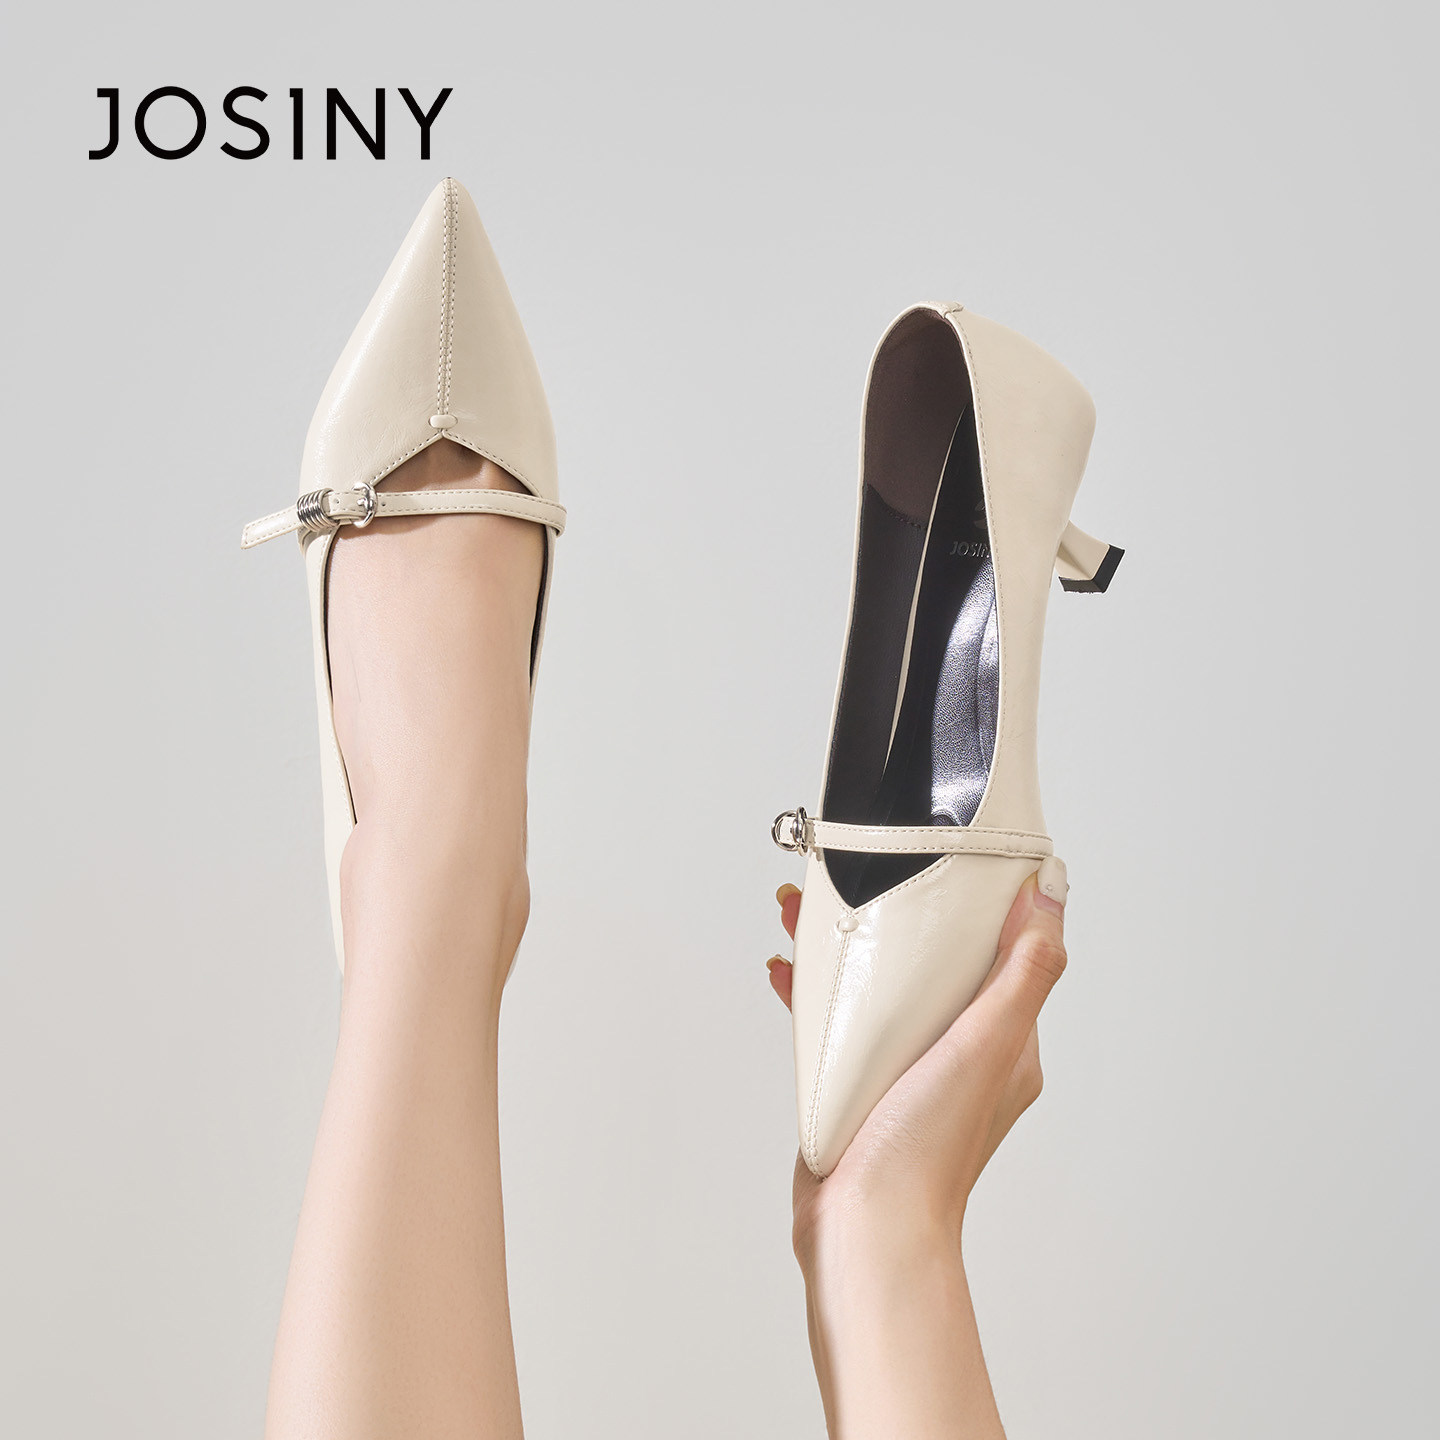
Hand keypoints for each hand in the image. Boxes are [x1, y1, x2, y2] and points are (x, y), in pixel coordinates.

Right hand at [767, 864, 1069, 1437]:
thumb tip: (1053, 891)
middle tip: (855, 872)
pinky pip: (843, 1021)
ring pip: (881, 984)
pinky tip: (787, 973)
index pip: (1000, 948)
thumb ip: (1024, 968)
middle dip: (893, 911)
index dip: (973, 897)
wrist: (866, 1227)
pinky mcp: (864, 1085)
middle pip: (931, 959)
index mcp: (1005, 1041)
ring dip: (847, 944)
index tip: (945, 853)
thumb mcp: (989, 1042)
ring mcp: (910, 1070)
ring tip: (805, 908)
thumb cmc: (925, 1149)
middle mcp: (962, 1052)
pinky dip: (817, 992)